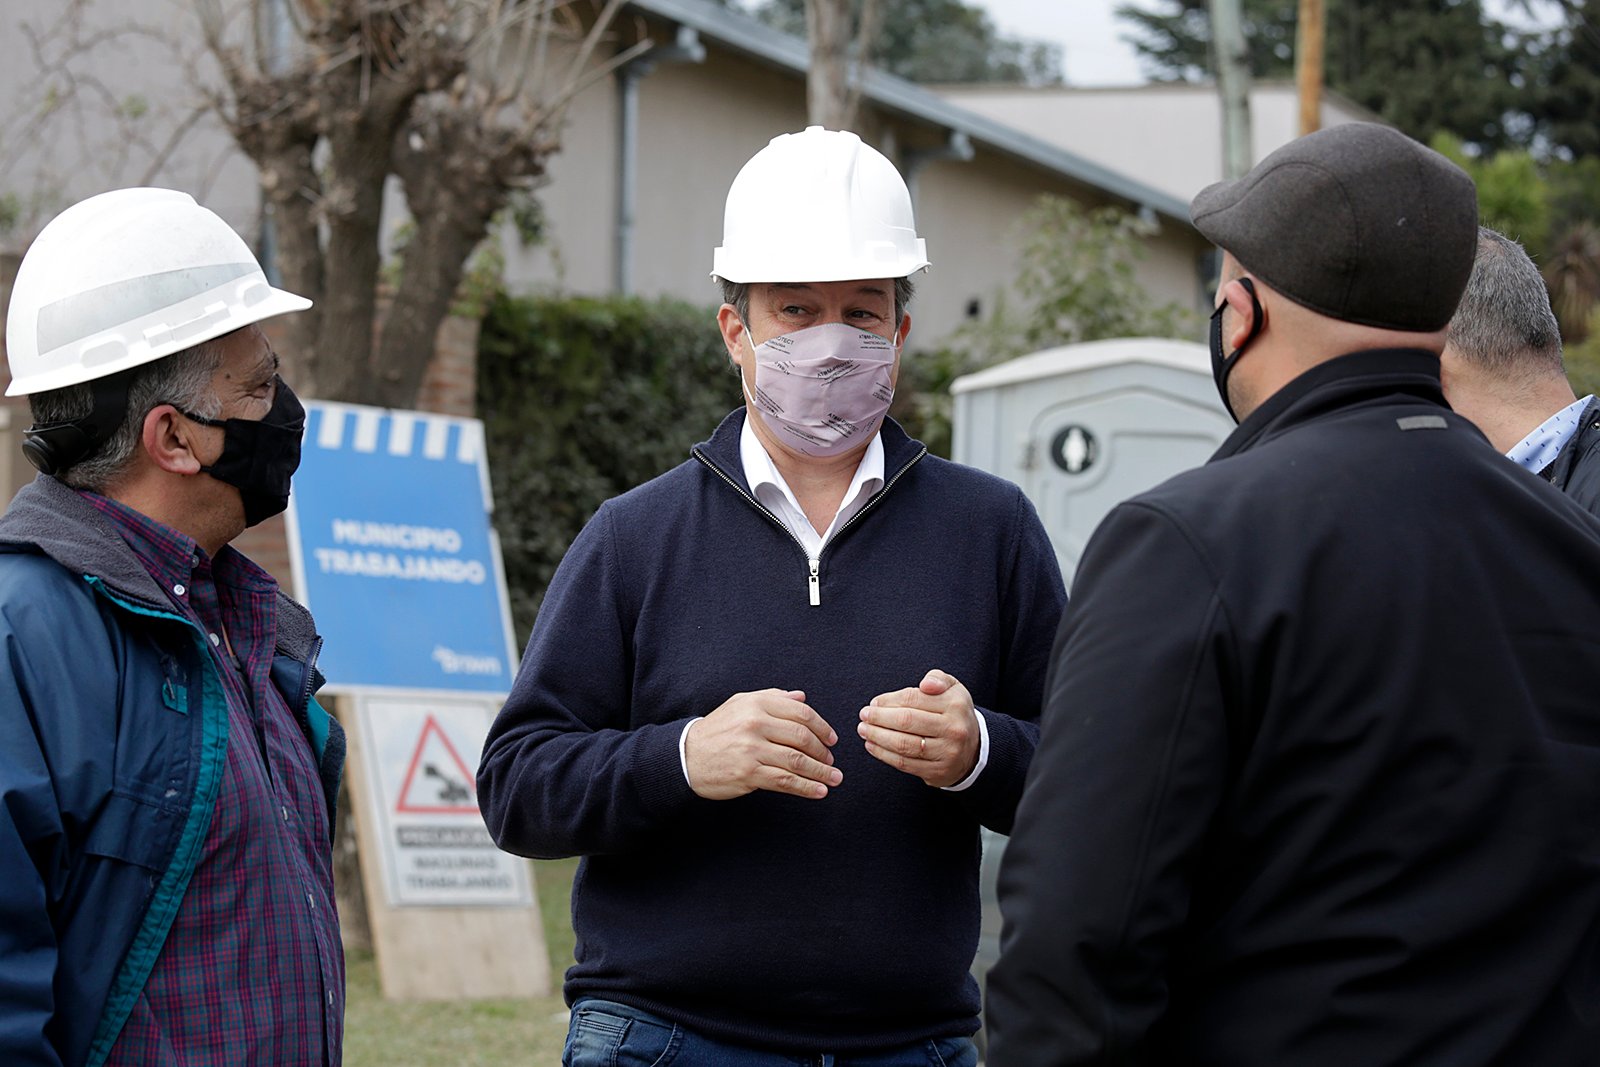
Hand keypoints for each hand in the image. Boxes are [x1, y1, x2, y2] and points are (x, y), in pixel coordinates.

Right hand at [685, 689, 841, 799]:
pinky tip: (818, 791)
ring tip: (833, 779)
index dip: (822, 727)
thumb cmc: (717, 730)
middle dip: (822, 752)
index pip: (800, 713)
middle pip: (802, 737)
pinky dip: (806, 787)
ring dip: (820, 772)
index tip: (831, 739)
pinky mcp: (748, 773)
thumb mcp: (740, 704)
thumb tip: (801, 697)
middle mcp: (755, 724)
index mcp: (756, 704)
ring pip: (796, 761)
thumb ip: (772, 698)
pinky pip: (784, 781)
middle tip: (831, 761)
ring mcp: (751, 750)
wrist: (687, 755)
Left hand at [858, 670, 979, 787]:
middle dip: (879, 718)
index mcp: (955, 704)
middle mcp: (953, 729)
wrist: (973, 750)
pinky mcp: (938, 772)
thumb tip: (925, 684)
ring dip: (877, 737)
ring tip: (864, 730)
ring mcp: (946, 753)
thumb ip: (938, 678)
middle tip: (863, 715)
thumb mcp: (953, 689)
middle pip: (906, 721)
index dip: (889, 700)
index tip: (874, 702)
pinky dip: (884, 755)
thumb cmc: (954, 714)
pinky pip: (904, 763)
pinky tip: (872, 745)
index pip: (913, 699)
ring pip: (903, 744)